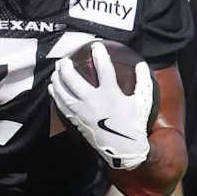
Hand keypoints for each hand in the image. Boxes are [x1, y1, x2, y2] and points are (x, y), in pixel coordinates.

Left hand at [49, 42, 153, 169]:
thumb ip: (143, 81)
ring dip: (58, 79)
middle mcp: (93, 101)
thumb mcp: (143, 101)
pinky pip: (62, 105)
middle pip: (73, 79)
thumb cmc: (135, 124)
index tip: (96, 46)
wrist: (124, 149)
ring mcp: (82, 111)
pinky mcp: (77, 120)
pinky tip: (53, 88)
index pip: (104, 69)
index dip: (99, 55)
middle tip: (65, 59)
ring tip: (56, 70)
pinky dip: (56, 95)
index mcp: (110, 94)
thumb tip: (142, 63)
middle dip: (66, 66)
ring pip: (64, 91)